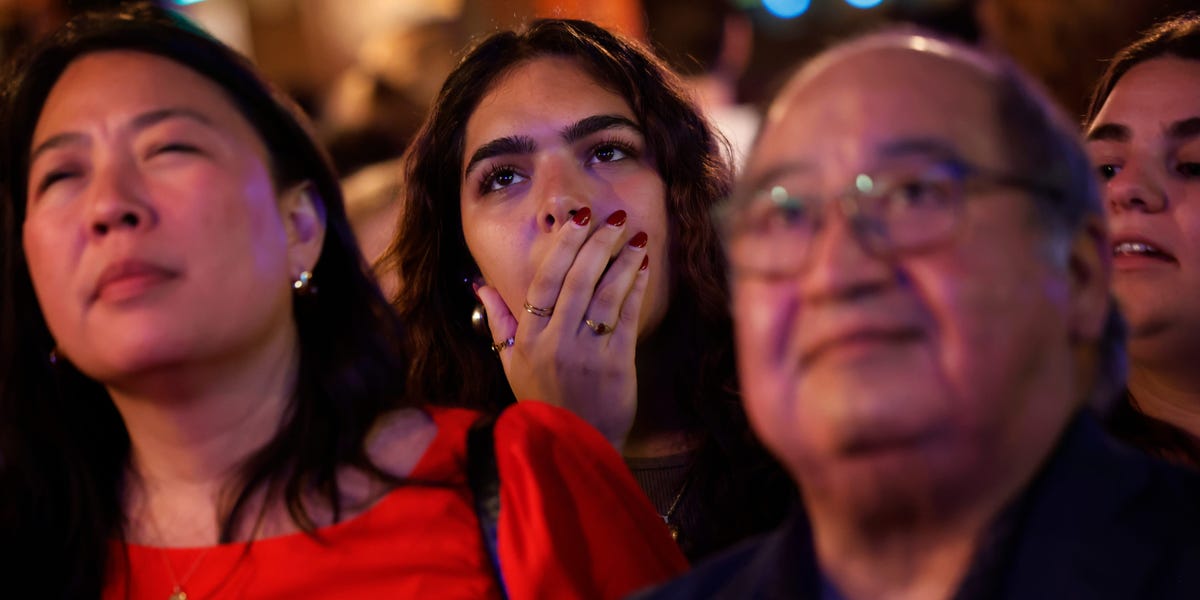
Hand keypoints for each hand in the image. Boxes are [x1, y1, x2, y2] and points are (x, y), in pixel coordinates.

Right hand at [477, 207, 650, 446]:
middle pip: (576, 280)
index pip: (543, 281)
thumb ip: (499, 320)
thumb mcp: (510, 363)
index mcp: (528, 339)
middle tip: (611, 218)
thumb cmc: (542, 401)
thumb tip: (480, 284)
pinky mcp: (616, 365)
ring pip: (605, 294)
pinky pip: (627, 317)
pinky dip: (636, 288)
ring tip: (635, 236)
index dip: (563, 246)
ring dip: (622, 261)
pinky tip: (643, 267)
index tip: (578, 220)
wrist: (574, 446)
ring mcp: (586, 353)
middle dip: (596, 244)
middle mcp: (555, 342)